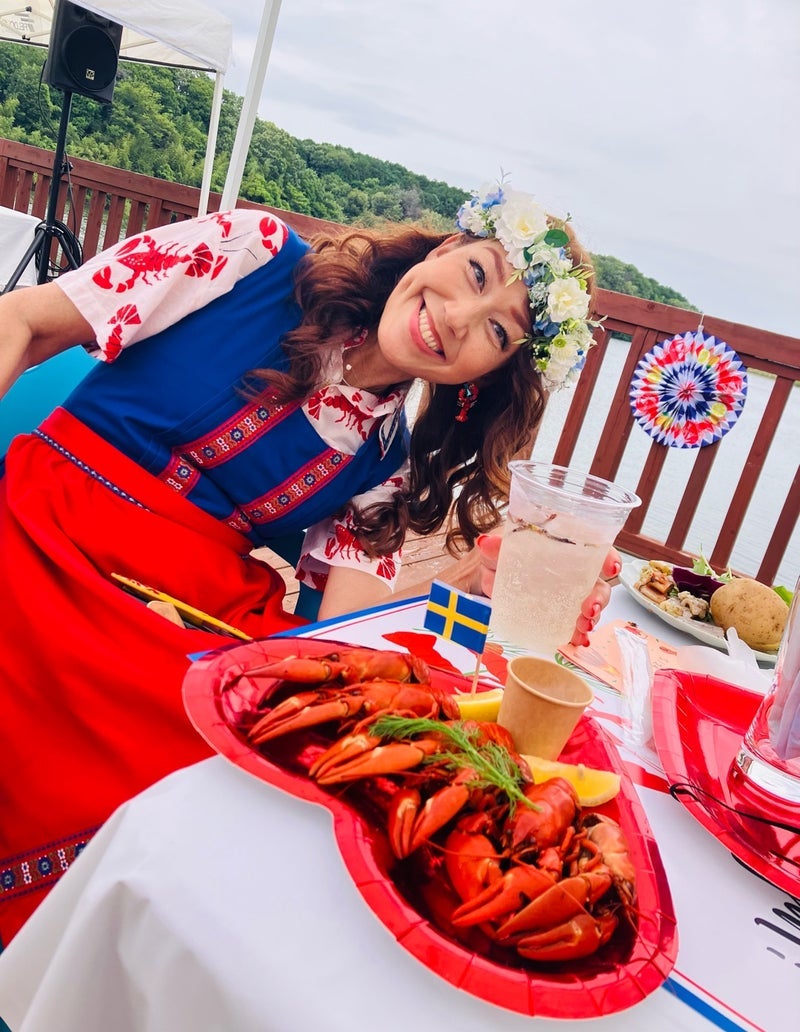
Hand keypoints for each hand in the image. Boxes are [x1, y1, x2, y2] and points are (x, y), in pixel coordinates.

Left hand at [474, 535, 621, 646]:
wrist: (491, 579)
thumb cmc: (502, 557)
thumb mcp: (498, 550)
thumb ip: (497, 548)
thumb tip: (487, 543)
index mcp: (564, 548)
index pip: (595, 549)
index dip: (608, 557)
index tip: (610, 568)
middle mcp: (573, 572)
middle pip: (598, 582)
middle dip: (600, 596)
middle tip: (590, 608)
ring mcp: (569, 595)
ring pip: (592, 605)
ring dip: (592, 618)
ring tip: (582, 627)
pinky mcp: (560, 614)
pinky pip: (576, 625)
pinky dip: (578, 634)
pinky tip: (576, 640)